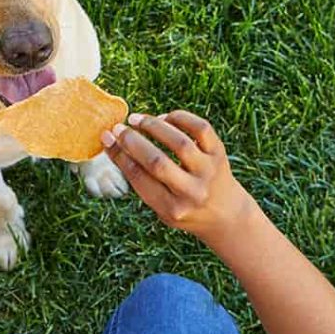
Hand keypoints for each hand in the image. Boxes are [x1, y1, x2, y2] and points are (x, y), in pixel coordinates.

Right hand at [101, 110, 256, 241]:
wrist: (228, 215)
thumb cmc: (185, 208)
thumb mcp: (161, 207)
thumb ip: (141, 181)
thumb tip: (114, 144)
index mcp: (172, 208)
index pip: (139, 178)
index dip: (119, 155)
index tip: (106, 139)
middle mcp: (192, 192)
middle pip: (157, 162)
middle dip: (132, 141)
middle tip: (118, 128)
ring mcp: (209, 172)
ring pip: (179, 142)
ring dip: (153, 126)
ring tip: (136, 119)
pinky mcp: (220, 155)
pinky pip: (201, 129)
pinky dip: (180, 118)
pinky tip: (165, 118)